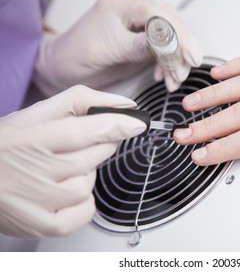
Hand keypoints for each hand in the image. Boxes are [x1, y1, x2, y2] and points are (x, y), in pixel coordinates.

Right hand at [0, 85, 145, 237]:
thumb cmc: (5, 147)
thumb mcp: (34, 115)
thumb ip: (78, 102)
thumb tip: (123, 105)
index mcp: (25, 140)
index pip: (78, 132)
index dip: (113, 126)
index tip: (136, 123)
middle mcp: (30, 173)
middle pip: (90, 158)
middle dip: (101, 145)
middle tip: (88, 141)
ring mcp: (36, 203)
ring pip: (88, 184)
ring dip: (87, 173)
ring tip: (63, 169)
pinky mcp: (42, 226)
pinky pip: (85, 212)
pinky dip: (85, 200)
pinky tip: (68, 191)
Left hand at [34, 0, 201, 95]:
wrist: (63, 69)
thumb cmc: (72, 55)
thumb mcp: (100, 49)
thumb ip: (131, 45)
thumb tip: (159, 44)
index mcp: (121, 6)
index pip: (157, 14)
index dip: (175, 32)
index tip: (186, 53)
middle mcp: (133, 15)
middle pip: (170, 24)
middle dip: (182, 46)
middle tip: (189, 64)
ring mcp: (139, 31)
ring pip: (171, 39)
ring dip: (177, 60)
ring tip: (175, 78)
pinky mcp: (141, 46)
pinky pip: (164, 53)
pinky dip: (170, 67)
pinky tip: (167, 77)